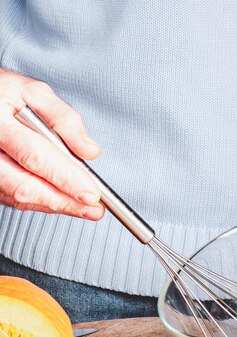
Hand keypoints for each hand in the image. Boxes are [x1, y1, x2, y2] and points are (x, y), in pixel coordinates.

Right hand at [0, 68, 103, 218]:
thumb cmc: (3, 94)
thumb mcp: (34, 93)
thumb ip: (64, 119)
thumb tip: (88, 150)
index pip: (35, 156)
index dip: (66, 178)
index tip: (92, 193)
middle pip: (24, 185)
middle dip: (64, 201)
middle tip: (93, 208)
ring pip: (18, 196)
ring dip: (54, 205)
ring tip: (84, 209)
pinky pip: (12, 198)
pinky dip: (40, 202)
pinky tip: (61, 201)